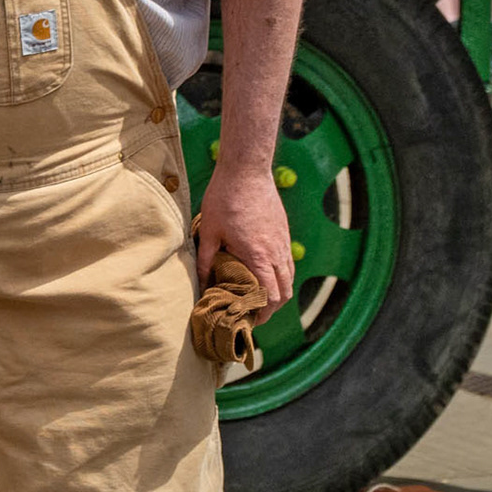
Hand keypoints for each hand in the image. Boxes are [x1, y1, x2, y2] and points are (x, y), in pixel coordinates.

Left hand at [196, 163, 293, 323]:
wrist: (246, 170)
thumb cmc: (224, 198)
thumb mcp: (209, 231)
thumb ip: (207, 259)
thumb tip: (202, 282)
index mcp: (259, 257)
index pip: (270, 297)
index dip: (262, 314)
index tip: (250, 321)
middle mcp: (277, 253)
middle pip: (285, 293)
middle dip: (272, 308)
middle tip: (254, 312)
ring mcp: (283, 242)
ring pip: (289, 278)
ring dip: (278, 292)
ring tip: (258, 296)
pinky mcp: (284, 232)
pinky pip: (288, 262)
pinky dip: (280, 275)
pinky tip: (263, 272)